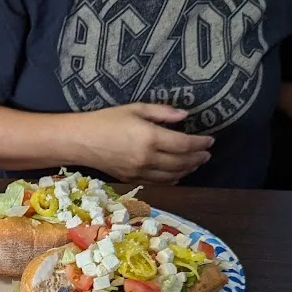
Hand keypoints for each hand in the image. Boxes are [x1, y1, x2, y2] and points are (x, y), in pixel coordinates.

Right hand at [68, 104, 214, 184]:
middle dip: (197, 158)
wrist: (80, 141)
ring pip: (172, 176)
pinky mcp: (132, 179)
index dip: (200, 143)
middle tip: (207, 153)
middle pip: (181, 162)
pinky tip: (178, 174)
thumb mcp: (135, 109)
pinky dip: (172, 179)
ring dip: (188, 170)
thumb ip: (162, 113)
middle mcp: (147, 158)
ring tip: (196, 163)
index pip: (184, 144)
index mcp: (149, 137)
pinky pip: (158, 182)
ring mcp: (139, 172)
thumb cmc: (105, 120)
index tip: (210, 140)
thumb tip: (185, 116)